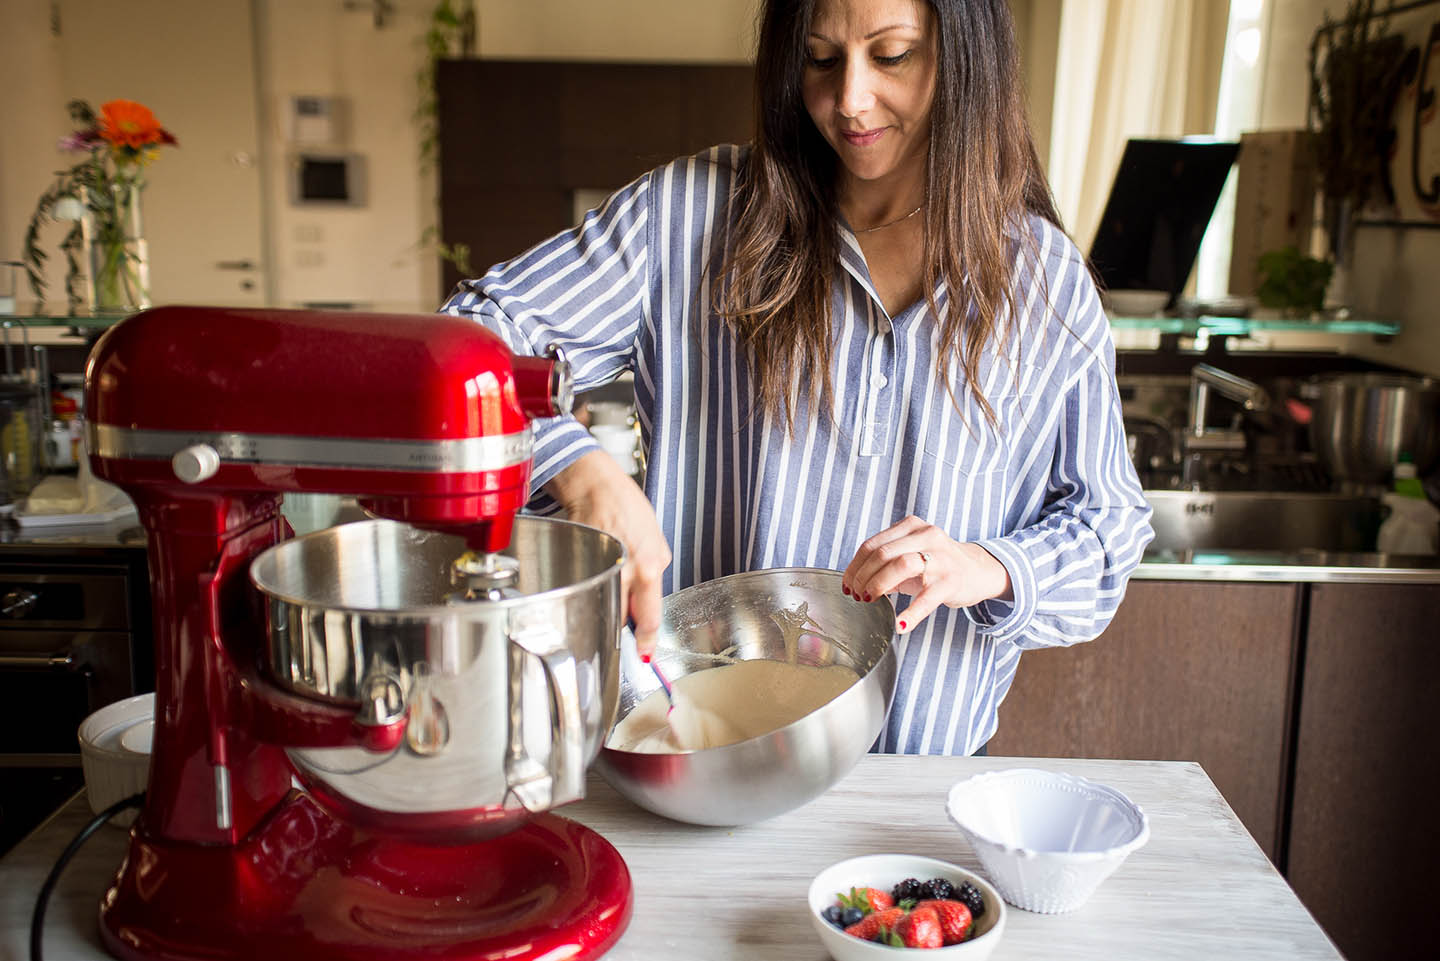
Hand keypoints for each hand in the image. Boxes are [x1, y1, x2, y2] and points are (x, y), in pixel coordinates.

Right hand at [546, 450, 670, 656]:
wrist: (595, 485)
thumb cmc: (627, 507)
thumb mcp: (656, 540)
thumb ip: (654, 572)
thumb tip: (647, 601)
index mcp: (648, 566)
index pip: (648, 616)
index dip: (646, 641)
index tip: (645, 654)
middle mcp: (624, 570)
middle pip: (620, 618)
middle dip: (621, 626)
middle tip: (623, 627)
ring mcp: (598, 567)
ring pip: (602, 606)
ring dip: (605, 608)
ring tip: (606, 596)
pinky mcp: (578, 563)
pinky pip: (587, 589)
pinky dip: (590, 592)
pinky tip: (592, 580)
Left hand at [841, 515, 1012, 634]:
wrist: (977, 571)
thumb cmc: (937, 564)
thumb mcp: (910, 555)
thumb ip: (885, 563)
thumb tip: (855, 582)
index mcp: (911, 527)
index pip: (872, 544)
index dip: (854, 567)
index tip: (847, 584)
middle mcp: (927, 536)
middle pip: (882, 553)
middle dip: (862, 577)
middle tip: (857, 595)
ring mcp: (941, 558)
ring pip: (901, 565)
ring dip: (878, 585)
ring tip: (870, 600)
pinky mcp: (951, 581)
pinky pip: (927, 598)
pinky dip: (910, 613)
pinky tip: (899, 623)